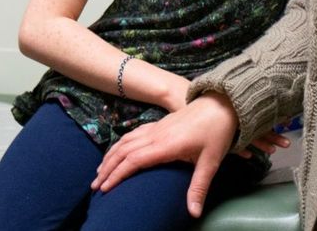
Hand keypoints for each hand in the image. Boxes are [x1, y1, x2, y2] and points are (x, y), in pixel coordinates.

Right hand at [93, 92, 263, 217]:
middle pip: (124, 151)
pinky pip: (133, 134)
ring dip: (111, 155)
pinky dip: (120, 144)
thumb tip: (193, 213)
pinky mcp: (159, 124)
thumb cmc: (217, 132)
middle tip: (95, 185)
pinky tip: (118, 151)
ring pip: (126, 140)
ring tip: (100, 170)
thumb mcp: (211, 162)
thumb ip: (198, 187)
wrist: (221, 103)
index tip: (106, 188)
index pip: (134, 161)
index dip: (117, 175)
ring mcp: (156, 127)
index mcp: (165, 145)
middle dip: (107, 168)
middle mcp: (156, 135)